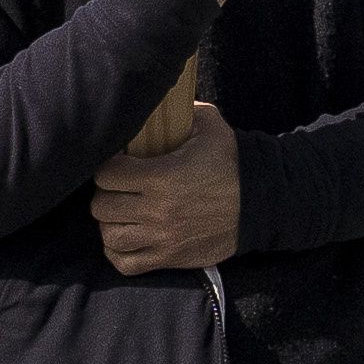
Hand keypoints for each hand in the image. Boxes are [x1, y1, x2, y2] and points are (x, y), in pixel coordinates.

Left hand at [91, 102, 245, 275]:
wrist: (261, 204)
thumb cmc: (232, 164)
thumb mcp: (211, 127)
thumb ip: (184, 109)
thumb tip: (162, 99)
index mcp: (161, 177)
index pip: (106, 174)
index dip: (107, 166)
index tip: (116, 164)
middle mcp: (157, 210)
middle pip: (102, 206)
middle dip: (106, 194)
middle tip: (117, 188)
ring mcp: (162, 238)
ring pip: (111, 236)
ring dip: (110, 224)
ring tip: (120, 213)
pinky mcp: (170, 258)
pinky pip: (126, 264)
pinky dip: (118, 253)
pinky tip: (125, 239)